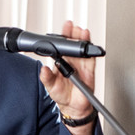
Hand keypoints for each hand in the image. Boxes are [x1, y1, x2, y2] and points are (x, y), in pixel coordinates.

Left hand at [38, 20, 96, 134]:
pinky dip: (91, 51)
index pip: (61, 46)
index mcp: (61, 61)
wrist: (74, 107)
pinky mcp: (89, 70)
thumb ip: (46, 78)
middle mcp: (71, 60)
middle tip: (72, 27)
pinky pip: (91, 59)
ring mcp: (81, 64)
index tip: (63, 28)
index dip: (62, 36)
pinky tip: (89, 45)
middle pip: (72, 43)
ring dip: (82, 39)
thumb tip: (43, 69)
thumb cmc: (62, 95)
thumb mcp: (50, 87)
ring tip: (81, 32)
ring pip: (82, 48)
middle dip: (73, 33)